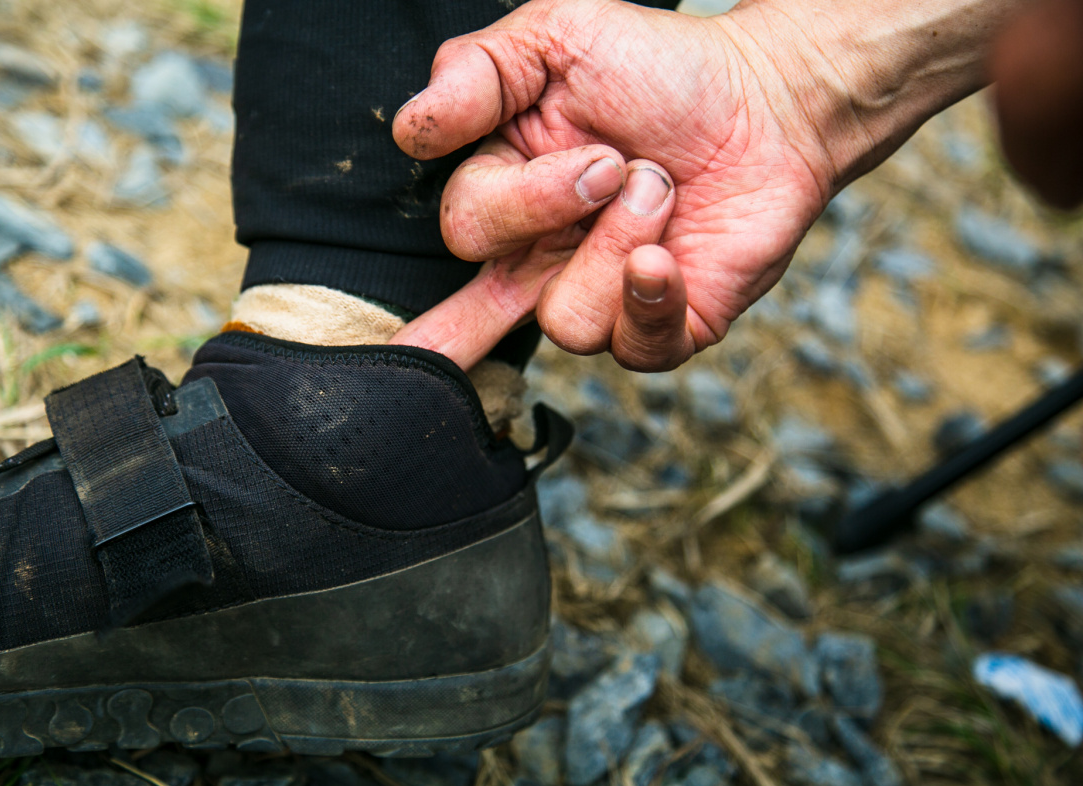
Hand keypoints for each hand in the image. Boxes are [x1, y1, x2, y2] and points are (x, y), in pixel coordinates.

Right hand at [389, 0, 841, 370]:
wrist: (770, 100)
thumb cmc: (664, 69)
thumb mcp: (558, 37)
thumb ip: (477, 72)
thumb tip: (412, 132)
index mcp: (508, 199)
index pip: (463, 231)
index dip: (519, 196)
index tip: (592, 147)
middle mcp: (543, 261)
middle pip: (481, 307)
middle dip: (548, 221)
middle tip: (614, 165)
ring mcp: (601, 299)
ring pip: (566, 323)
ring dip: (622, 243)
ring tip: (663, 193)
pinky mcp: (662, 328)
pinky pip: (631, 352)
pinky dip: (650, 301)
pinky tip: (668, 258)